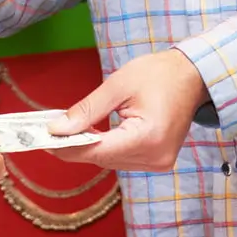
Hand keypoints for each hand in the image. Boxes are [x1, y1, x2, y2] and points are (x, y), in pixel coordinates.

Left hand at [47, 49, 207, 171]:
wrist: (192, 76)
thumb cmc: (158, 74)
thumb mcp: (117, 85)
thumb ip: (87, 110)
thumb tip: (58, 128)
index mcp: (148, 137)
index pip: (98, 150)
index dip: (68, 146)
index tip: (44, 139)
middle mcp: (155, 157)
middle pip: (103, 158)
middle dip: (75, 145)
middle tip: (50, 131)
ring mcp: (159, 162)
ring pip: (111, 161)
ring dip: (90, 147)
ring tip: (67, 130)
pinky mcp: (158, 160)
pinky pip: (123, 158)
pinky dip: (106, 147)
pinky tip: (92, 134)